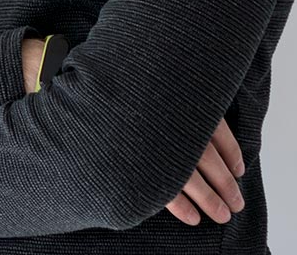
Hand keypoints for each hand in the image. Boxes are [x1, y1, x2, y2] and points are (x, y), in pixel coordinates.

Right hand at [19, 34, 242, 225]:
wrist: (56, 81)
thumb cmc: (107, 80)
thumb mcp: (145, 80)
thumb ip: (169, 94)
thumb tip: (195, 119)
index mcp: (179, 96)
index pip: (217, 130)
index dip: (231, 152)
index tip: (240, 170)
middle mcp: (171, 117)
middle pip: (209, 158)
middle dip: (226, 184)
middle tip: (237, 203)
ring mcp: (153, 139)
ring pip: (192, 177)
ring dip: (211, 199)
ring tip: (223, 214)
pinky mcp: (133, 158)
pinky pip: (164, 188)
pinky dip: (181, 205)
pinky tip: (192, 218)